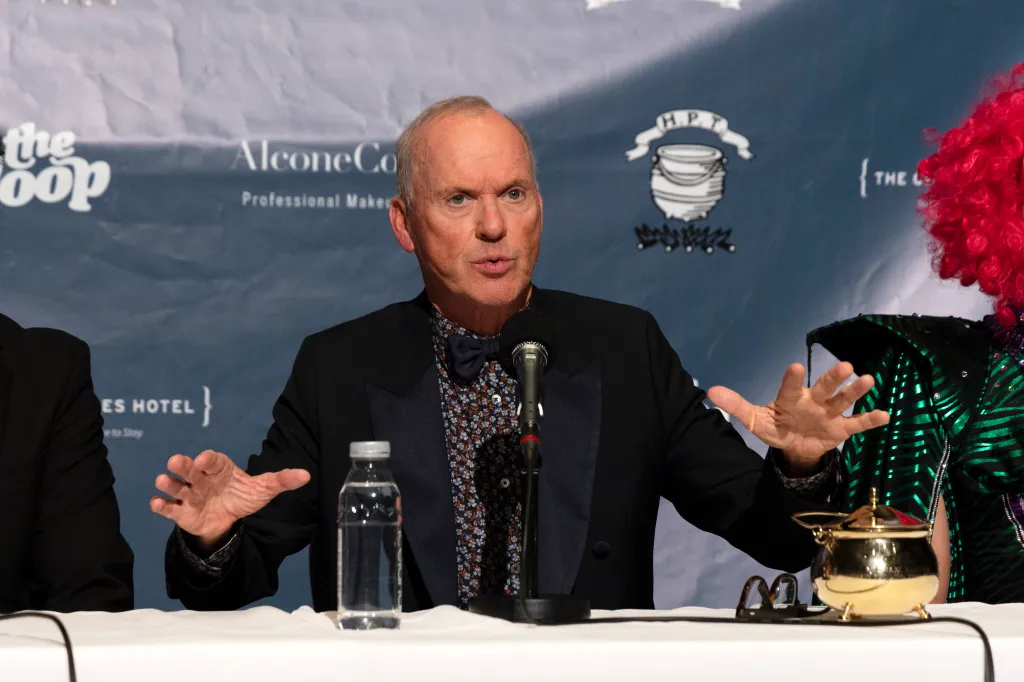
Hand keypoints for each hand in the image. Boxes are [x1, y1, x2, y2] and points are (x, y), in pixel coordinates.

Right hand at [150, 450, 309, 549]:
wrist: (228, 519)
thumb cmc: (243, 496)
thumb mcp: (264, 489)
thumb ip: (282, 480)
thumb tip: (306, 476)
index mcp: (220, 468)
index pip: (213, 460)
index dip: (208, 459)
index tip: (204, 460)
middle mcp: (202, 478)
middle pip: (190, 470)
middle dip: (183, 465)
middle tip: (175, 462)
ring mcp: (190, 495)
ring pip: (176, 486)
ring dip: (168, 483)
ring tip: (162, 480)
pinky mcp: (182, 512)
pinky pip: (169, 509)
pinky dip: (162, 506)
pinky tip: (157, 504)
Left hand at [707, 362, 889, 474]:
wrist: (795, 445)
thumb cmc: (777, 425)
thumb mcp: (756, 419)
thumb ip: (737, 405)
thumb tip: (711, 391)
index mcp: (790, 398)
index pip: (789, 387)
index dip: (790, 379)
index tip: (793, 367)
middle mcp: (812, 401)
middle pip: (823, 388)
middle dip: (833, 378)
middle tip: (845, 365)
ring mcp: (828, 414)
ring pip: (843, 401)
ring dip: (855, 392)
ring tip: (868, 379)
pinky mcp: (840, 429)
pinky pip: (857, 424)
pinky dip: (870, 420)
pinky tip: (885, 414)